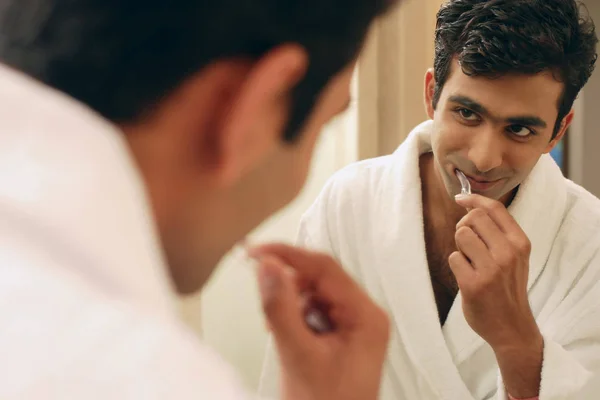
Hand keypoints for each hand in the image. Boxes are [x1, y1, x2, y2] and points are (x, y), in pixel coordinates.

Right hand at [249, 243, 389, 399]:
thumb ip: (280, 308)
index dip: (288, 255)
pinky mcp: (343, 334)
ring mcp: (355, 325)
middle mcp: (365, 315)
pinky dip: (296, 317)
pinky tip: (289, 336)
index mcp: (366, 316)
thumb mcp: (298, 355)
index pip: (325, 268)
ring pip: (315, 293)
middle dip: (289, 285)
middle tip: (263, 295)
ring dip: (291, 303)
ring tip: (281, 332)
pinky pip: (314, 311)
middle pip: (321, 279)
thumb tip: (267, 266)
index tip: (257, 252)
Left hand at [451, 194, 541, 350]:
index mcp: (520, 243)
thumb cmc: (508, 287)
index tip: (460, 198)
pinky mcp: (473, 284)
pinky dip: (457, 265)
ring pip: (461, 234)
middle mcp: (508, 253)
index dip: (473, 199)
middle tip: (467, 243)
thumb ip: (498, 233)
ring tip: (470, 261)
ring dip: (460, 246)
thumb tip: (470, 206)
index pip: (495, 209)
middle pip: (473, 218)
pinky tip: (467, 277)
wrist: (512, 327)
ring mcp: (491, 269)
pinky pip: (453, 257)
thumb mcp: (515, 257)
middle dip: (464, 225)